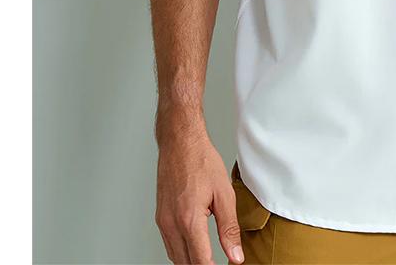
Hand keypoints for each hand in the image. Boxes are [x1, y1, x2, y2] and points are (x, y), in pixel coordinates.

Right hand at [154, 126, 244, 263]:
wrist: (180, 143)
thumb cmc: (201, 161)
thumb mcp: (224, 193)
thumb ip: (229, 228)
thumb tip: (235, 256)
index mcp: (189, 220)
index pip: (201, 261)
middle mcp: (172, 224)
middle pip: (186, 263)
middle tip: (218, 263)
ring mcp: (163, 222)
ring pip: (175, 257)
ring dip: (190, 261)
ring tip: (208, 259)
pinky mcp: (160, 218)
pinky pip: (169, 245)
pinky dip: (181, 252)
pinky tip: (193, 247)